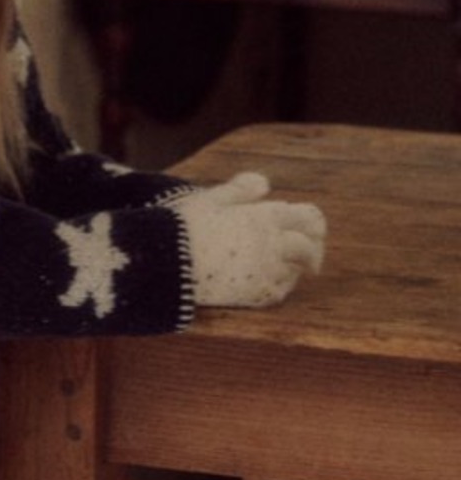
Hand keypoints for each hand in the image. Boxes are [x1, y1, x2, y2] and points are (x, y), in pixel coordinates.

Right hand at [166, 171, 326, 307]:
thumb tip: (264, 184)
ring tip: (285, 268)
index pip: (310, 218)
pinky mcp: (256, 295)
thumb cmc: (184, 225)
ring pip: (297, 271)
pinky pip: (280, 291)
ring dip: (295, 268)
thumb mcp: (210, 199)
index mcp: (267, 216)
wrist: (166, 264)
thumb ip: (240, 190)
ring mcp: (268, 272)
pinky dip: (280, 285)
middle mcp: (275, 244)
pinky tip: (267, 281)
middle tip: (308, 256)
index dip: (313, 224)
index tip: (311, 230)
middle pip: (310, 248)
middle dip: (312, 250)